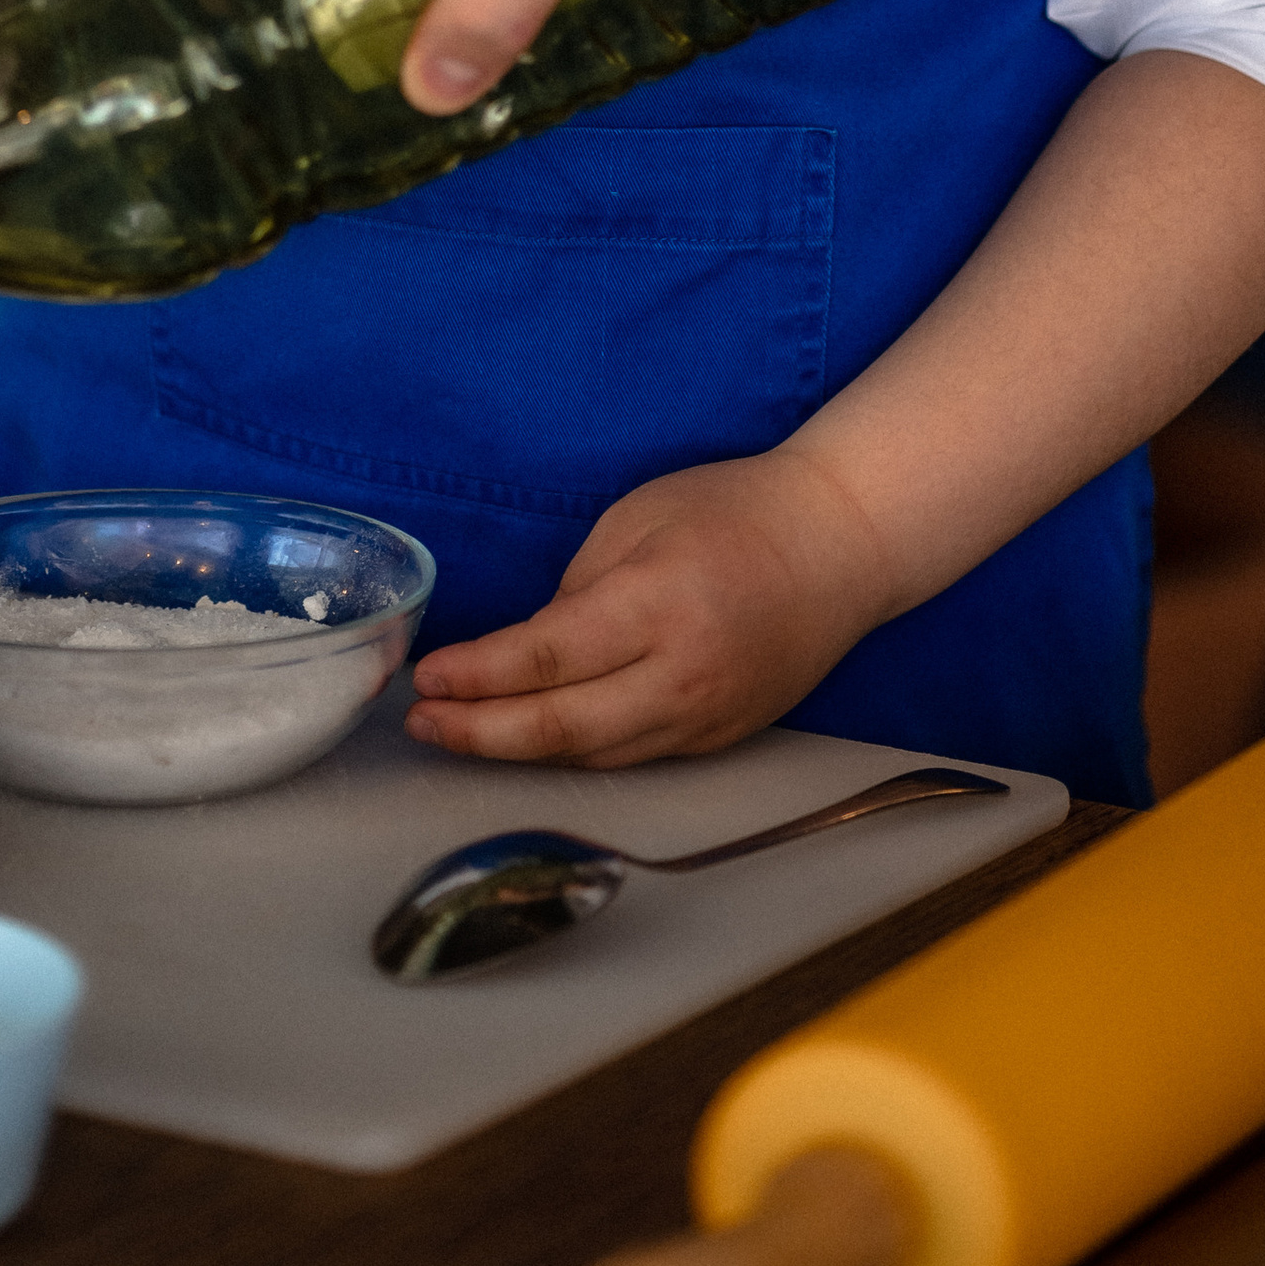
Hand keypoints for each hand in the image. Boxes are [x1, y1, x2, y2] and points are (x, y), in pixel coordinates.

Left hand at [404, 448, 890, 766]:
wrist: (842, 544)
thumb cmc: (736, 510)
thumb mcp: (638, 519)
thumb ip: (578, 590)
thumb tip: (529, 650)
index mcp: (658, 604)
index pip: (545, 658)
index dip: (475, 677)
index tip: (425, 678)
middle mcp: (682, 675)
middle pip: (561, 728)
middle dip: (479, 732)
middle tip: (421, 724)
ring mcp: (706, 717)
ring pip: (593, 755)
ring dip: (517, 751)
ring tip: (458, 735)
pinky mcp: (720, 737)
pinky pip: (630, 755)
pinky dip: (572, 752)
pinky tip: (529, 737)